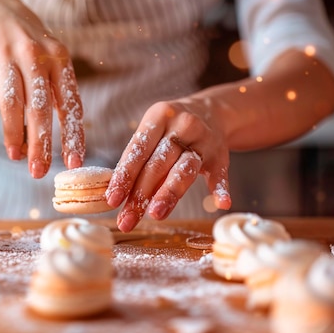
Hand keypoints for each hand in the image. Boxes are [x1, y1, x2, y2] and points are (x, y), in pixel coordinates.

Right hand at [0, 0, 84, 177]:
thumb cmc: (30, 47)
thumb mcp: (52, 62)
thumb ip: (56, 97)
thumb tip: (53, 143)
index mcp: (59, 61)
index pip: (69, 104)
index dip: (72, 135)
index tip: (74, 162)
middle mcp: (35, 56)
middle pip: (39, 108)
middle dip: (40, 143)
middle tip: (38, 171)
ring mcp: (6, 56)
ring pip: (10, 102)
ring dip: (12, 133)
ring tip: (14, 157)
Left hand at [106, 98, 232, 231]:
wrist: (212, 111)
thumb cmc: (171, 129)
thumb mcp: (153, 131)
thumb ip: (140, 159)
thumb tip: (119, 195)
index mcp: (159, 116)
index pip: (138, 150)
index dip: (124, 176)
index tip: (112, 200)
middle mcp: (182, 126)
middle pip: (158, 164)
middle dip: (140, 195)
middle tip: (127, 220)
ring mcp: (204, 140)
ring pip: (184, 170)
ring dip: (169, 193)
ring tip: (155, 215)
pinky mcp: (221, 155)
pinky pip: (220, 174)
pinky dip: (220, 189)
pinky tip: (221, 204)